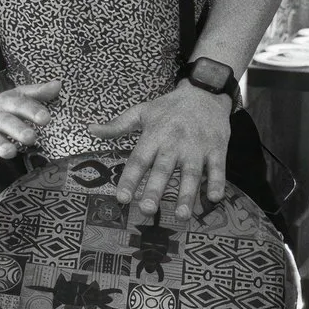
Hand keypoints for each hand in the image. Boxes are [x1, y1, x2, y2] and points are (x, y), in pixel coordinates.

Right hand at [0, 80, 62, 170]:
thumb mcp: (15, 99)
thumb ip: (37, 93)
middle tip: (31, 137)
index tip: (46, 118)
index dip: (31, 110)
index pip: (17, 103)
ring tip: (11, 152)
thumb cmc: (0, 112)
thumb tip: (58, 85)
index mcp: (4, 103)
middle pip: (4, 121)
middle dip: (17, 129)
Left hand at [95, 82, 233, 221]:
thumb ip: (117, 125)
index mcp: (154, 135)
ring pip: (191, 174)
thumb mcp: (142, 111)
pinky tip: (213, 199)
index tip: (121, 198)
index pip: (138, 160)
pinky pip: (218, 168)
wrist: (204, 92)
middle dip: (155, 190)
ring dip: (187, 195)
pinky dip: (217, 183)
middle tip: (146, 210)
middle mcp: (174, 143)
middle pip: (163, 170)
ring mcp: (197, 147)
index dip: (129, 179)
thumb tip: (90, 130)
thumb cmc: (169, 107)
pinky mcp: (217, 148)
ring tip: (182, 215)